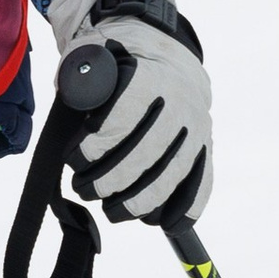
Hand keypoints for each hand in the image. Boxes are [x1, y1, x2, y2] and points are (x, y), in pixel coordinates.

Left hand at [46, 0, 211, 223]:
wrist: (169, 57)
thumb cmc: (120, 63)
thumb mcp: (96, 55)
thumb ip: (80, 73)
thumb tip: (72, 94)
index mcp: (150, 77)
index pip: (123, 118)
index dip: (96, 145)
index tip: (74, 158)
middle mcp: (180, 104)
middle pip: (146, 153)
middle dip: (110, 179)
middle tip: (84, 188)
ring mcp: (197, 129)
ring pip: (171, 174)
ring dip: (139, 201)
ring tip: (112, 210)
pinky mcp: (206, 148)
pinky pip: (201, 183)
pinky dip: (184, 209)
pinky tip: (163, 223)